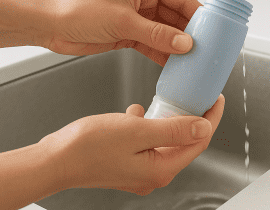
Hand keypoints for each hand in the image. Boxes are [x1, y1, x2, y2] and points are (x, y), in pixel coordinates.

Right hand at [39, 94, 224, 195]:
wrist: (53, 160)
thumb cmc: (87, 148)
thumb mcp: (137, 131)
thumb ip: (173, 129)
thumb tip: (203, 126)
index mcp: (161, 169)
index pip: (199, 141)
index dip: (211, 118)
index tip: (216, 99)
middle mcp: (152, 174)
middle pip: (185, 142)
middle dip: (193, 118)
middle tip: (197, 96)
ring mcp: (138, 171)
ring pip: (165, 140)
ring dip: (168, 120)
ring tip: (170, 101)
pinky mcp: (126, 164)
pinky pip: (146, 142)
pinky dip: (146, 126)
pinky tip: (136, 114)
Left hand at [46, 0, 201, 66]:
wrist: (49, 25)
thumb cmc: (79, 10)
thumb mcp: (123, 22)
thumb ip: (157, 34)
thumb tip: (186, 44)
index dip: (199, 15)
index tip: (214, 31)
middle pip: (177, 17)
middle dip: (191, 34)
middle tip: (206, 50)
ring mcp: (138, 16)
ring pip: (167, 32)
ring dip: (178, 47)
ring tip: (194, 61)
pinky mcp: (129, 33)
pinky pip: (154, 43)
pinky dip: (163, 54)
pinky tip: (174, 66)